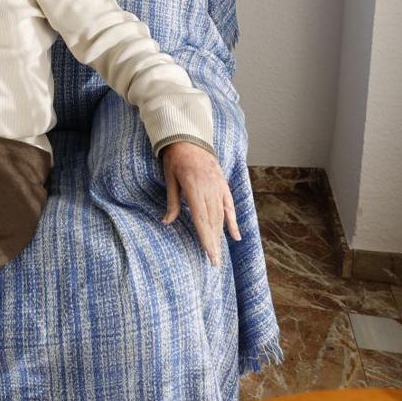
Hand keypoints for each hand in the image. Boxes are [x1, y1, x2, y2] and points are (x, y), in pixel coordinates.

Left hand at [160, 141, 240, 266]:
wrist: (189, 137)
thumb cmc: (175, 158)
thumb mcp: (169, 178)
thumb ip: (172, 201)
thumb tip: (166, 222)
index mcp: (194, 188)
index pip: (201, 219)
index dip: (206, 238)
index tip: (209, 255)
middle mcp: (209, 190)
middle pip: (213, 222)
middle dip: (213, 244)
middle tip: (214, 263)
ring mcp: (219, 187)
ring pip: (221, 216)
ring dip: (221, 236)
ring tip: (219, 253)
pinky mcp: (223, 185)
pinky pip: (229, 206)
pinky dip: (232, 221)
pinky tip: (235, 236)